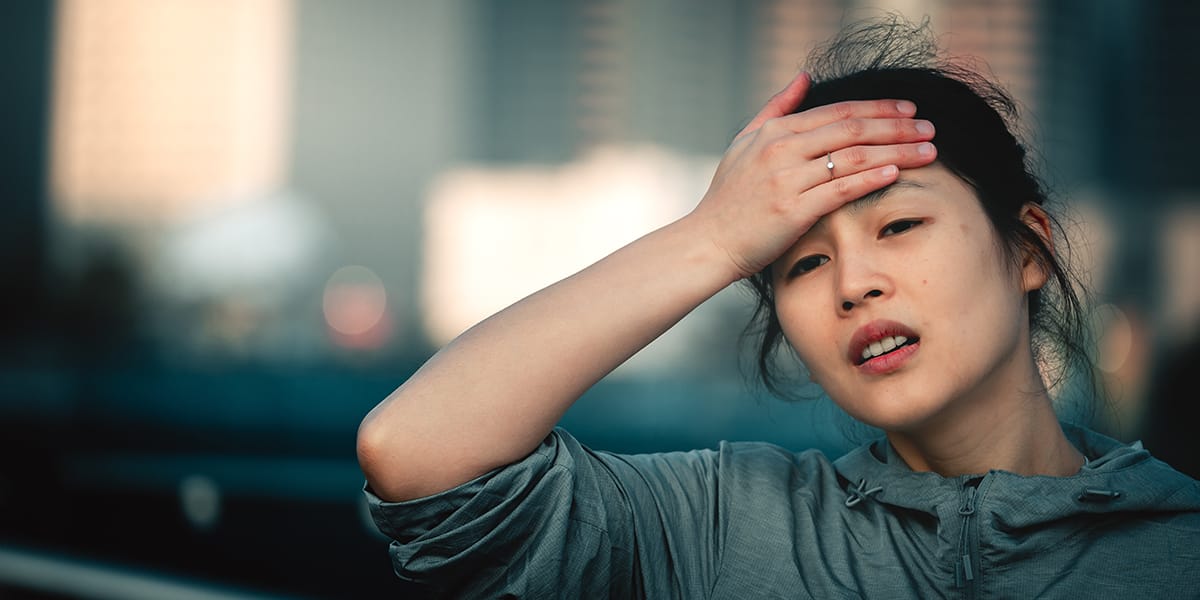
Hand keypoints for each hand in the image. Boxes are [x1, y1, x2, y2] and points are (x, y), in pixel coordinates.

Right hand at [689, 72, 938, 279]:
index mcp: (775, 132)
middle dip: (897, 126)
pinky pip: (841, 189)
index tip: (909, 110)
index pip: (838, 111)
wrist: (708, 241)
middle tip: (930, 128)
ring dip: (896, 151)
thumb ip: (776, 109)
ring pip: (854, 157)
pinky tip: (896, 172)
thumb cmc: (728, 198)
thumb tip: (805, 77)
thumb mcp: (744, 143)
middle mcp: (782, 149)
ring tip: (928, 151)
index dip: (878, 108)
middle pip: (853, 129)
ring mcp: (787, 179)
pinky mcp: (793, 210)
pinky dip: (871, 178)